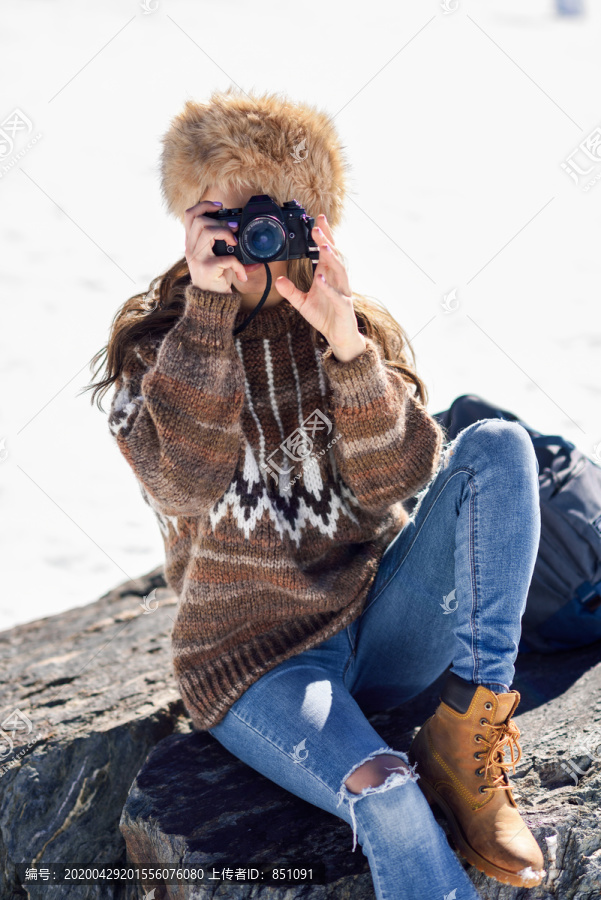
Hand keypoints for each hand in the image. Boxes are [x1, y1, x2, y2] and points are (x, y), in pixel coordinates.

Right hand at [184, 200, 248, 293]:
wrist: (211, 302)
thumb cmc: (215, 278)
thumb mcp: (217, 257)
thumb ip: (225, 244)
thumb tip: (247, 235)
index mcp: (191, 243)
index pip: (189, 215)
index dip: (203, 205)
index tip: (219, 207)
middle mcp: (190, 249)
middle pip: (199, 220)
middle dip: (220, 221)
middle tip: (233, 230)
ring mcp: (197, 258)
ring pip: (208, 232)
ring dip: (226, 233)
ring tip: (235, 243)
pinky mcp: (207, 269)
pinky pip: (226, 258)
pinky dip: (239, 266)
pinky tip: (242, 275)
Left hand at [275, 215, 365, 357]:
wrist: (338, 336)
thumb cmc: (324, 316)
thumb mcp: (302, 303)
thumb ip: (291, 291)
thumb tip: (278, 280)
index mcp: (327, 276)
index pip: (326, 252)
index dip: (324, 236)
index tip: (317, 220)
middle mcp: (337, 280)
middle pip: (334, 256)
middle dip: (326, 241)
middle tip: (317, 227)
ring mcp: (342, 292)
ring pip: (340, 271)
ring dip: (332, 258)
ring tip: (323, 246)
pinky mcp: (344, 306)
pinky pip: (337, 295)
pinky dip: (329, 287)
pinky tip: (321, 279)